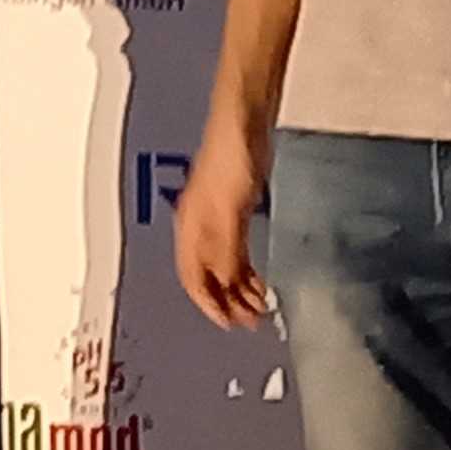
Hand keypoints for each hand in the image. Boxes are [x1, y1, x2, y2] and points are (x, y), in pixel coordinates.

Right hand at [177, 129, 272, 329]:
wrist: (244, 124)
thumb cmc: (232, 158)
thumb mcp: (230, 212)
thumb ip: (225, 250)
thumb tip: (224, 284)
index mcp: (190, 230)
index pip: (194, 279)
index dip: (209, 305)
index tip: (229, 325)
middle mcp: (199, 228)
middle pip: (209, 277)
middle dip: (227, 303)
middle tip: (250, 322)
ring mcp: (217, 219)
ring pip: (223, 266)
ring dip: (239, 290)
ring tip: (259, 307)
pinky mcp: (234, 209)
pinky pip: (236, 250)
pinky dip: (246, 269)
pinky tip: (258, 279)